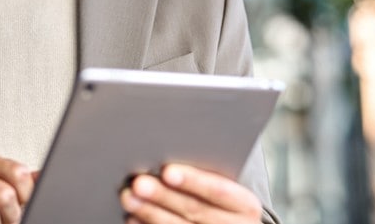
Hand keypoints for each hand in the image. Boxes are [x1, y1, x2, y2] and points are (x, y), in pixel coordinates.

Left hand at [120, 164, 262, 223]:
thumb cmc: (226, 201)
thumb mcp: (231, 185)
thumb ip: (211, 171)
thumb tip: (169, 157)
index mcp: (245, 205)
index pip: (219, 191)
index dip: (193, 181)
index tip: (168, 171)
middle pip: (195, 210)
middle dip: (163, 196)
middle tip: (138, 183)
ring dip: (150, 213)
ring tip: (129, 198)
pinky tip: (133, 218)